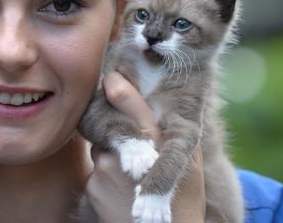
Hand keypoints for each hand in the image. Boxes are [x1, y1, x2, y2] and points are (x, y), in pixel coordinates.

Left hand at [85, 71, 205, 222]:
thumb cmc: (183, 204)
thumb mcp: (190, 166)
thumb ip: (175, 135)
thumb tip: (165, 108)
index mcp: (153, 141)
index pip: (126, 100)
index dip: (116, 85)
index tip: (112, 78)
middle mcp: (124, 151)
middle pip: (110, 125)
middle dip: (118, 130)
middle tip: (134, 146)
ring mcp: (103, 169)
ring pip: (102, 149)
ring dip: (112, 155)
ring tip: (130, 175)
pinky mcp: (91, 186)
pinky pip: (95, 171)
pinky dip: (105, 177)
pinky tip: (121, 191)